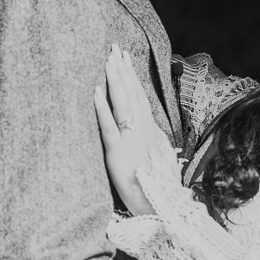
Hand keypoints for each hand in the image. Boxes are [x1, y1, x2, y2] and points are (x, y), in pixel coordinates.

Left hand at [93, 44, 171, 216]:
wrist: (164, 211)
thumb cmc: (159, 190)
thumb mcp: (159, 160)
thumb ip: (152, 141)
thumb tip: (148, 128)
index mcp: (151, 132)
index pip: (141, 97)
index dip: (132, 76)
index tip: (125, 58)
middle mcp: (143, 132)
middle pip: (132, 94)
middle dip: (123, 70)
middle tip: (114, 47)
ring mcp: (131, 141)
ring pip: (122, 104)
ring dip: (115, 80)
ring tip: (108, 60)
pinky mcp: (117, 155)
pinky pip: (108, 126)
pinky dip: (102, 107)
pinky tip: (95, 91)